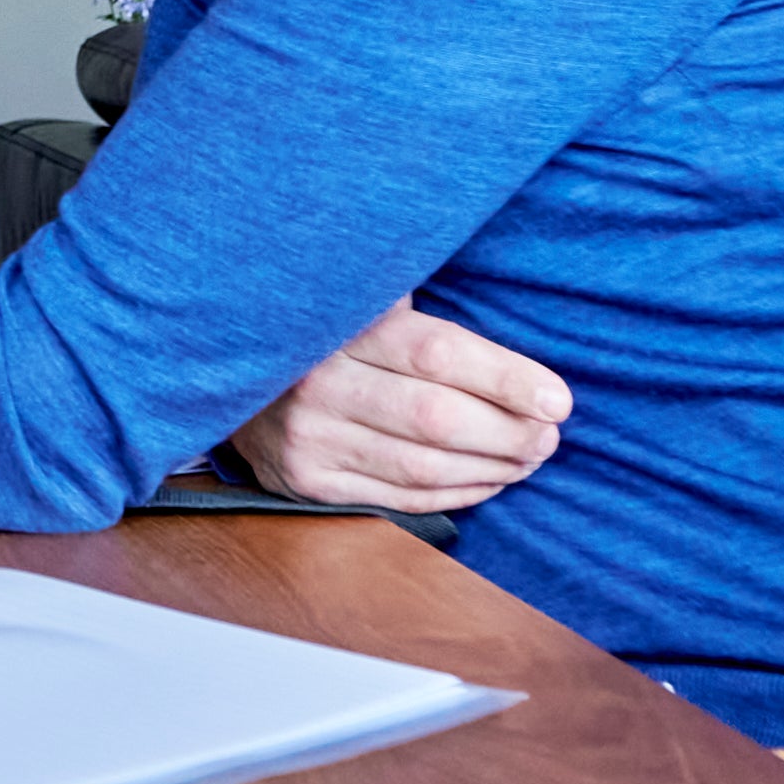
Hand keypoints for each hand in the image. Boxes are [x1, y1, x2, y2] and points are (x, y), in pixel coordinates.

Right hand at [241, 298, 569, 514]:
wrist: (225, 362)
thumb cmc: (325, 319)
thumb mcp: (359, 286)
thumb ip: (414, 287)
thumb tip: (506, 289)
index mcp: (340, 324)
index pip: (438, 354)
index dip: (506, 379)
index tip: (558, 399)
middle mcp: (316, 383)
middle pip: (436, 420)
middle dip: (509, 434)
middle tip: (550, 437)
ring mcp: (307, 438)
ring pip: (421, 467)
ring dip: (491, 468)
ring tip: (530, 458)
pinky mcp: (304, 481)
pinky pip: (398, 498)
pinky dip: (455, 493)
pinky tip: (489, 479)